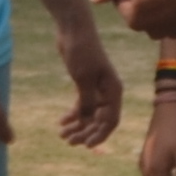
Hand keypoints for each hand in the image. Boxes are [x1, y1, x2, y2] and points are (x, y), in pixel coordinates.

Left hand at [52, 25, 124, 149]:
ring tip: (62, 135)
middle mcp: (108, 92)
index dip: (100, 135)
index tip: (86, 145)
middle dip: (85, 132)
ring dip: (77, 126)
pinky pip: (82, 105)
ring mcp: (97, 88)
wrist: (73, 29)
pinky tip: (62, 122)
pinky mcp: (85, 84)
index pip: (111, 120)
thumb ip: (86, 102)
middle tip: (68, 140)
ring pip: (89, 114)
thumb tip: (87, 121)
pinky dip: (73, 114)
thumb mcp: (83, 79)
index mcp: (113, 91)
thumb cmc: (81, 52)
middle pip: (99, 120)